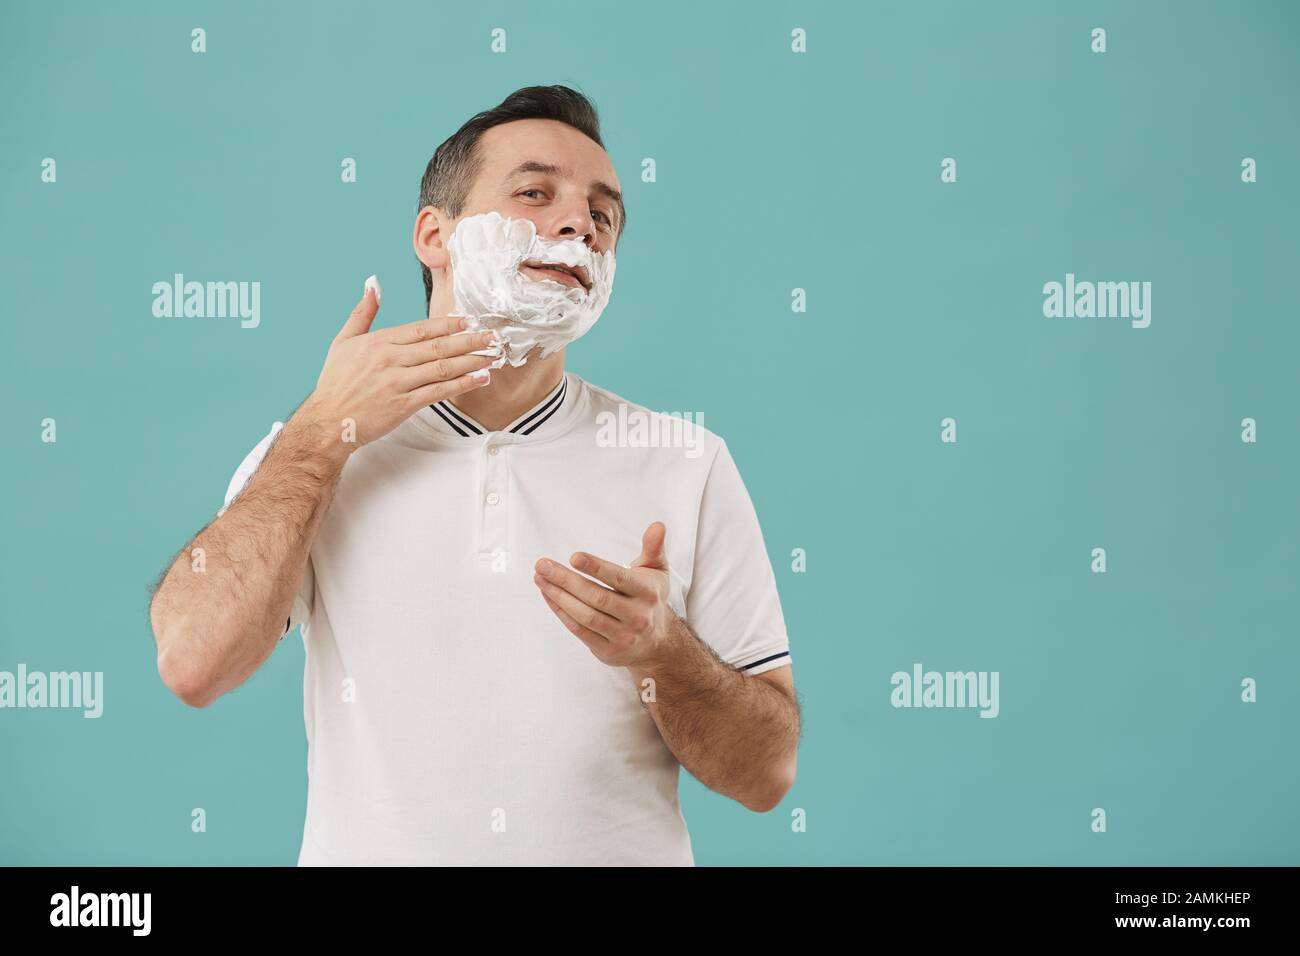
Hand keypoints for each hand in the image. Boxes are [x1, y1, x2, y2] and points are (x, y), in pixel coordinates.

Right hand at [299, 275, 498, 449]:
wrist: (328, 421)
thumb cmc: (336, 383)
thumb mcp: (343, 341)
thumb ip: (363, 312)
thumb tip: (374, 284)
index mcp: (379, 342)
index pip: (421, 329)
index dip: (448, 324)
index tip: (469, 320)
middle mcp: (390, 360)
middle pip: (438, 346)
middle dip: (469, 340)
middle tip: (492, 336)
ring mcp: (398, 383)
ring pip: (442, 368)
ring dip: (471, 361)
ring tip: (492, 356)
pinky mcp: (404, 405)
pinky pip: (439, 392)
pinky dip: (462, 384)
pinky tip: (479, 378)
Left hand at [534, 522, 674, 667]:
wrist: (658, 644)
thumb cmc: (650, 599)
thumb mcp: (657, 572)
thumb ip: (653, 547)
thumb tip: (657, 525)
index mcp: (647, 593)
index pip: (619, 579)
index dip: (596, 568)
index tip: (574, 557)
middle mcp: (637, 616)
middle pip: (596, 597)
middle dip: (566, 580)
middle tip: (543, 565)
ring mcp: (622, 636)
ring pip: (585, 616)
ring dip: (558, 596)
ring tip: (540, 578)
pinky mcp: (607, 651)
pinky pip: (579, 630)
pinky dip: (561, 612)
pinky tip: (548, 595)